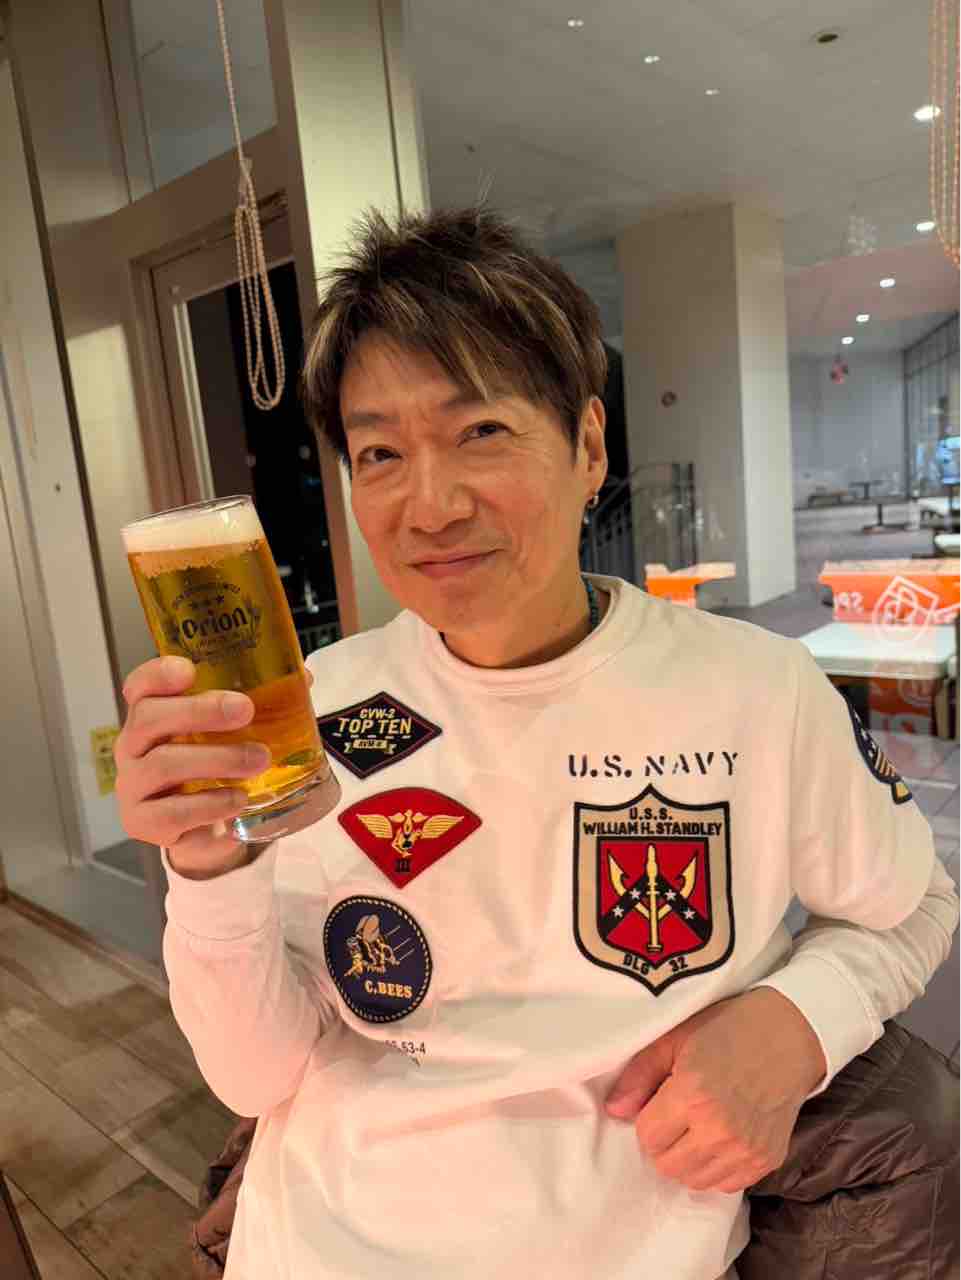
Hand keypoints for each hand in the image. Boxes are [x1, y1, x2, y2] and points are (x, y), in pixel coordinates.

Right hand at [114, 656, 314, 879]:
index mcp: (150, 715)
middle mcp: (132, 747)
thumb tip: (302, 678)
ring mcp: (134, 786)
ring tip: (258, 759)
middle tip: (244, 709)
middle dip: (199, 710)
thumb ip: (256, 702)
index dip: (158, 674)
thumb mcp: (228, 733)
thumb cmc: (212, 767)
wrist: (200, 829)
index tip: (189, 669)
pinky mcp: (143, 823)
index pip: (140, 686)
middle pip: (148, 718)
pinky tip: (239, 799)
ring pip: (163, 765)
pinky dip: (210, 804)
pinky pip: (172, 813)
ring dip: (216, 759)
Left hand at [604, 988, 826, 1193]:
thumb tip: (615, 1110)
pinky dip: (716, 1168)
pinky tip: (720, 1137)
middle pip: (668, 1165)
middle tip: (676, 1116)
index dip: (648, 1119)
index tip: (660, 1102)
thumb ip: (639, 1075)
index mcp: (693, 1095)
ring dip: (687, 1159)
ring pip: (694, 1181)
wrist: (788, 1035)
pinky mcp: (766, 1161)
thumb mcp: (675, 1038)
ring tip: (697, 1127)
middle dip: (664, 1143)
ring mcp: (746, 1149)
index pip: (648, 1136)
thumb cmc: (726, 1029)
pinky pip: (725, 1185)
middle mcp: (719, 1129)